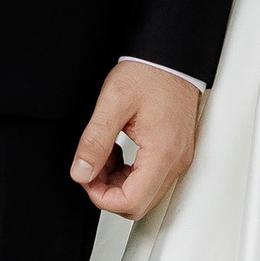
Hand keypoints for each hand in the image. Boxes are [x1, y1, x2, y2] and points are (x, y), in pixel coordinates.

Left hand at [70, 59, 200, 219]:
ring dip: (117, 182)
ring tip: (104, 152)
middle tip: (92, 166)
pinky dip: (129, 173)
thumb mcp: (113, 102)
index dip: (102, 197)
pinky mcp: (175, 153)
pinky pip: (151, 179)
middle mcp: (175, 161)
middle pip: (139, 203)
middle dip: (108, 191)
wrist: (171, 57)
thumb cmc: (149, 73)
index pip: (132, 201)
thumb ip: (94, 141)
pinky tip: (117, 151)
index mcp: (162, 152)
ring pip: (144, 194)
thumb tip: (81, 173)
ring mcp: (178, 158)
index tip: (86, 178)